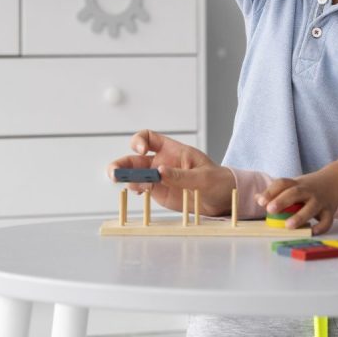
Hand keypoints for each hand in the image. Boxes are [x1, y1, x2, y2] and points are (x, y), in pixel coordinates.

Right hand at [106, 130, 236, 215]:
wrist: (222, 199)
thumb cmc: (217, 180)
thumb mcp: (203, 177)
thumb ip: (182, 176)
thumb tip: (160, 172)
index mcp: (172, 150)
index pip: (148, 138)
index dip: (139, 141)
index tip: (140, 150)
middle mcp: (161, 162)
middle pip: (134, 159)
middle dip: (121, 164)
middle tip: (115, 173)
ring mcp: (158, 178)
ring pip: (134, 175)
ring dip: (125, 178)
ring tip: (126, 184)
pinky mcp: (159, 193)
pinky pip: (141, 189)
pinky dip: (134, 189)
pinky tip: (136, 192)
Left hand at [256, 170, 337, 235]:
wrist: (336, 180)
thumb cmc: (308, 186)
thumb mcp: (293, 185)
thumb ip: (276, 192)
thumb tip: (257, 198)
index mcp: (296, 184)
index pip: (282, 183)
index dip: (271, 191)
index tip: (261, 202)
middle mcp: (308, 191)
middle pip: (295, 193)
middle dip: (282, 201)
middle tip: (270, 209)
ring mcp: (320, 200)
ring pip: (311, 207)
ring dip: (300, 216)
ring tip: (288, 225)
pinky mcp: (330, 211)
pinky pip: (326, 220)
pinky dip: (320, 227)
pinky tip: (311, 232)